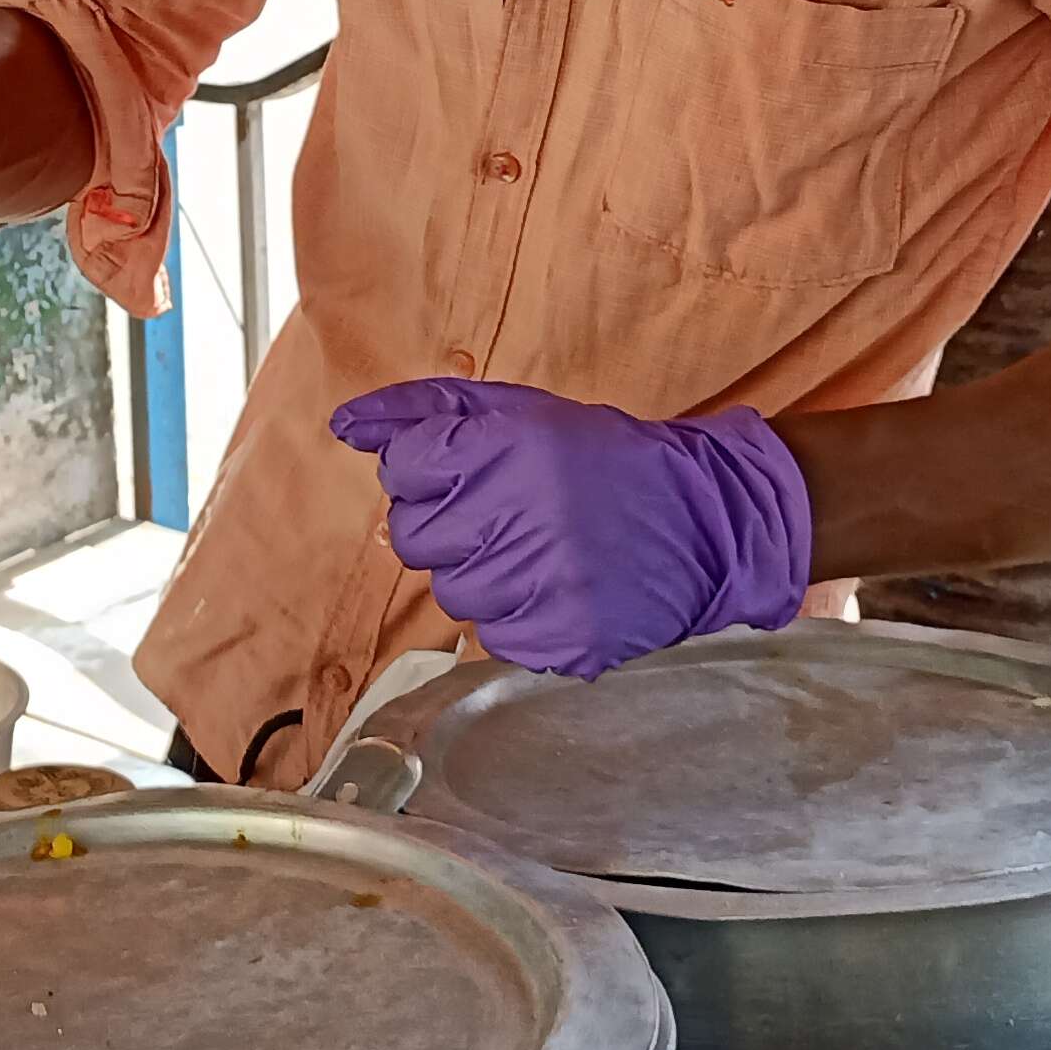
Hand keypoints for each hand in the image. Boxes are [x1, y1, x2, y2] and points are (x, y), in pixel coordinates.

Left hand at [330, 379, 810, 678]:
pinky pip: (494, 638)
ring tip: (537, 549)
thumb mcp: (517, 411)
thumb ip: (422, 411)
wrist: (707, 519)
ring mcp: (542, 582)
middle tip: (505, 513)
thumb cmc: (600, 458)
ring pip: (450, 593)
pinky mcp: (562, 638)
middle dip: (448, 526)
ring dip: (482, 573)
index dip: (429, 472)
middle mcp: (520, 513)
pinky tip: (557, 585)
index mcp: (507, 446)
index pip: (402, 469)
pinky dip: (518, 617)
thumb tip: (342, 423)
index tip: (471, 472)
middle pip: (412, 539)